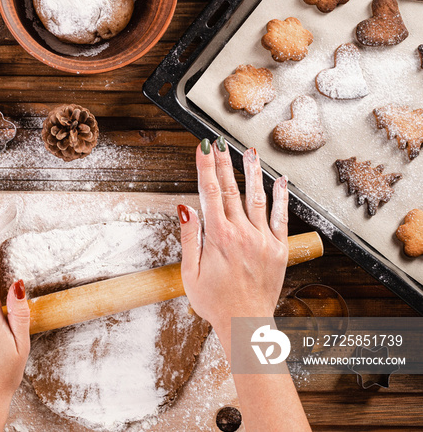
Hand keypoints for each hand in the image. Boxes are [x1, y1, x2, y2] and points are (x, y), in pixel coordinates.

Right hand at [177, 138, 288, 338]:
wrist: (246, 324)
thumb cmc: (214, 302)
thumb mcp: (190, 273)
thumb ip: (190, 238)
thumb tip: (185, 208)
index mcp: (218, 238)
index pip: (209, 192)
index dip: (206, 167)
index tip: (203, 147)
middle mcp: (242, 234)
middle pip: (230, 189)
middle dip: (224, 163)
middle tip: (220, 142)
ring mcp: (263, 240)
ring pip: (257, 198)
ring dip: (252, 172)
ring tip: (249, 151)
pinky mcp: (279, 249)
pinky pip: (281, 217)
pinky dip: (281, 198)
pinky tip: (280, 180)